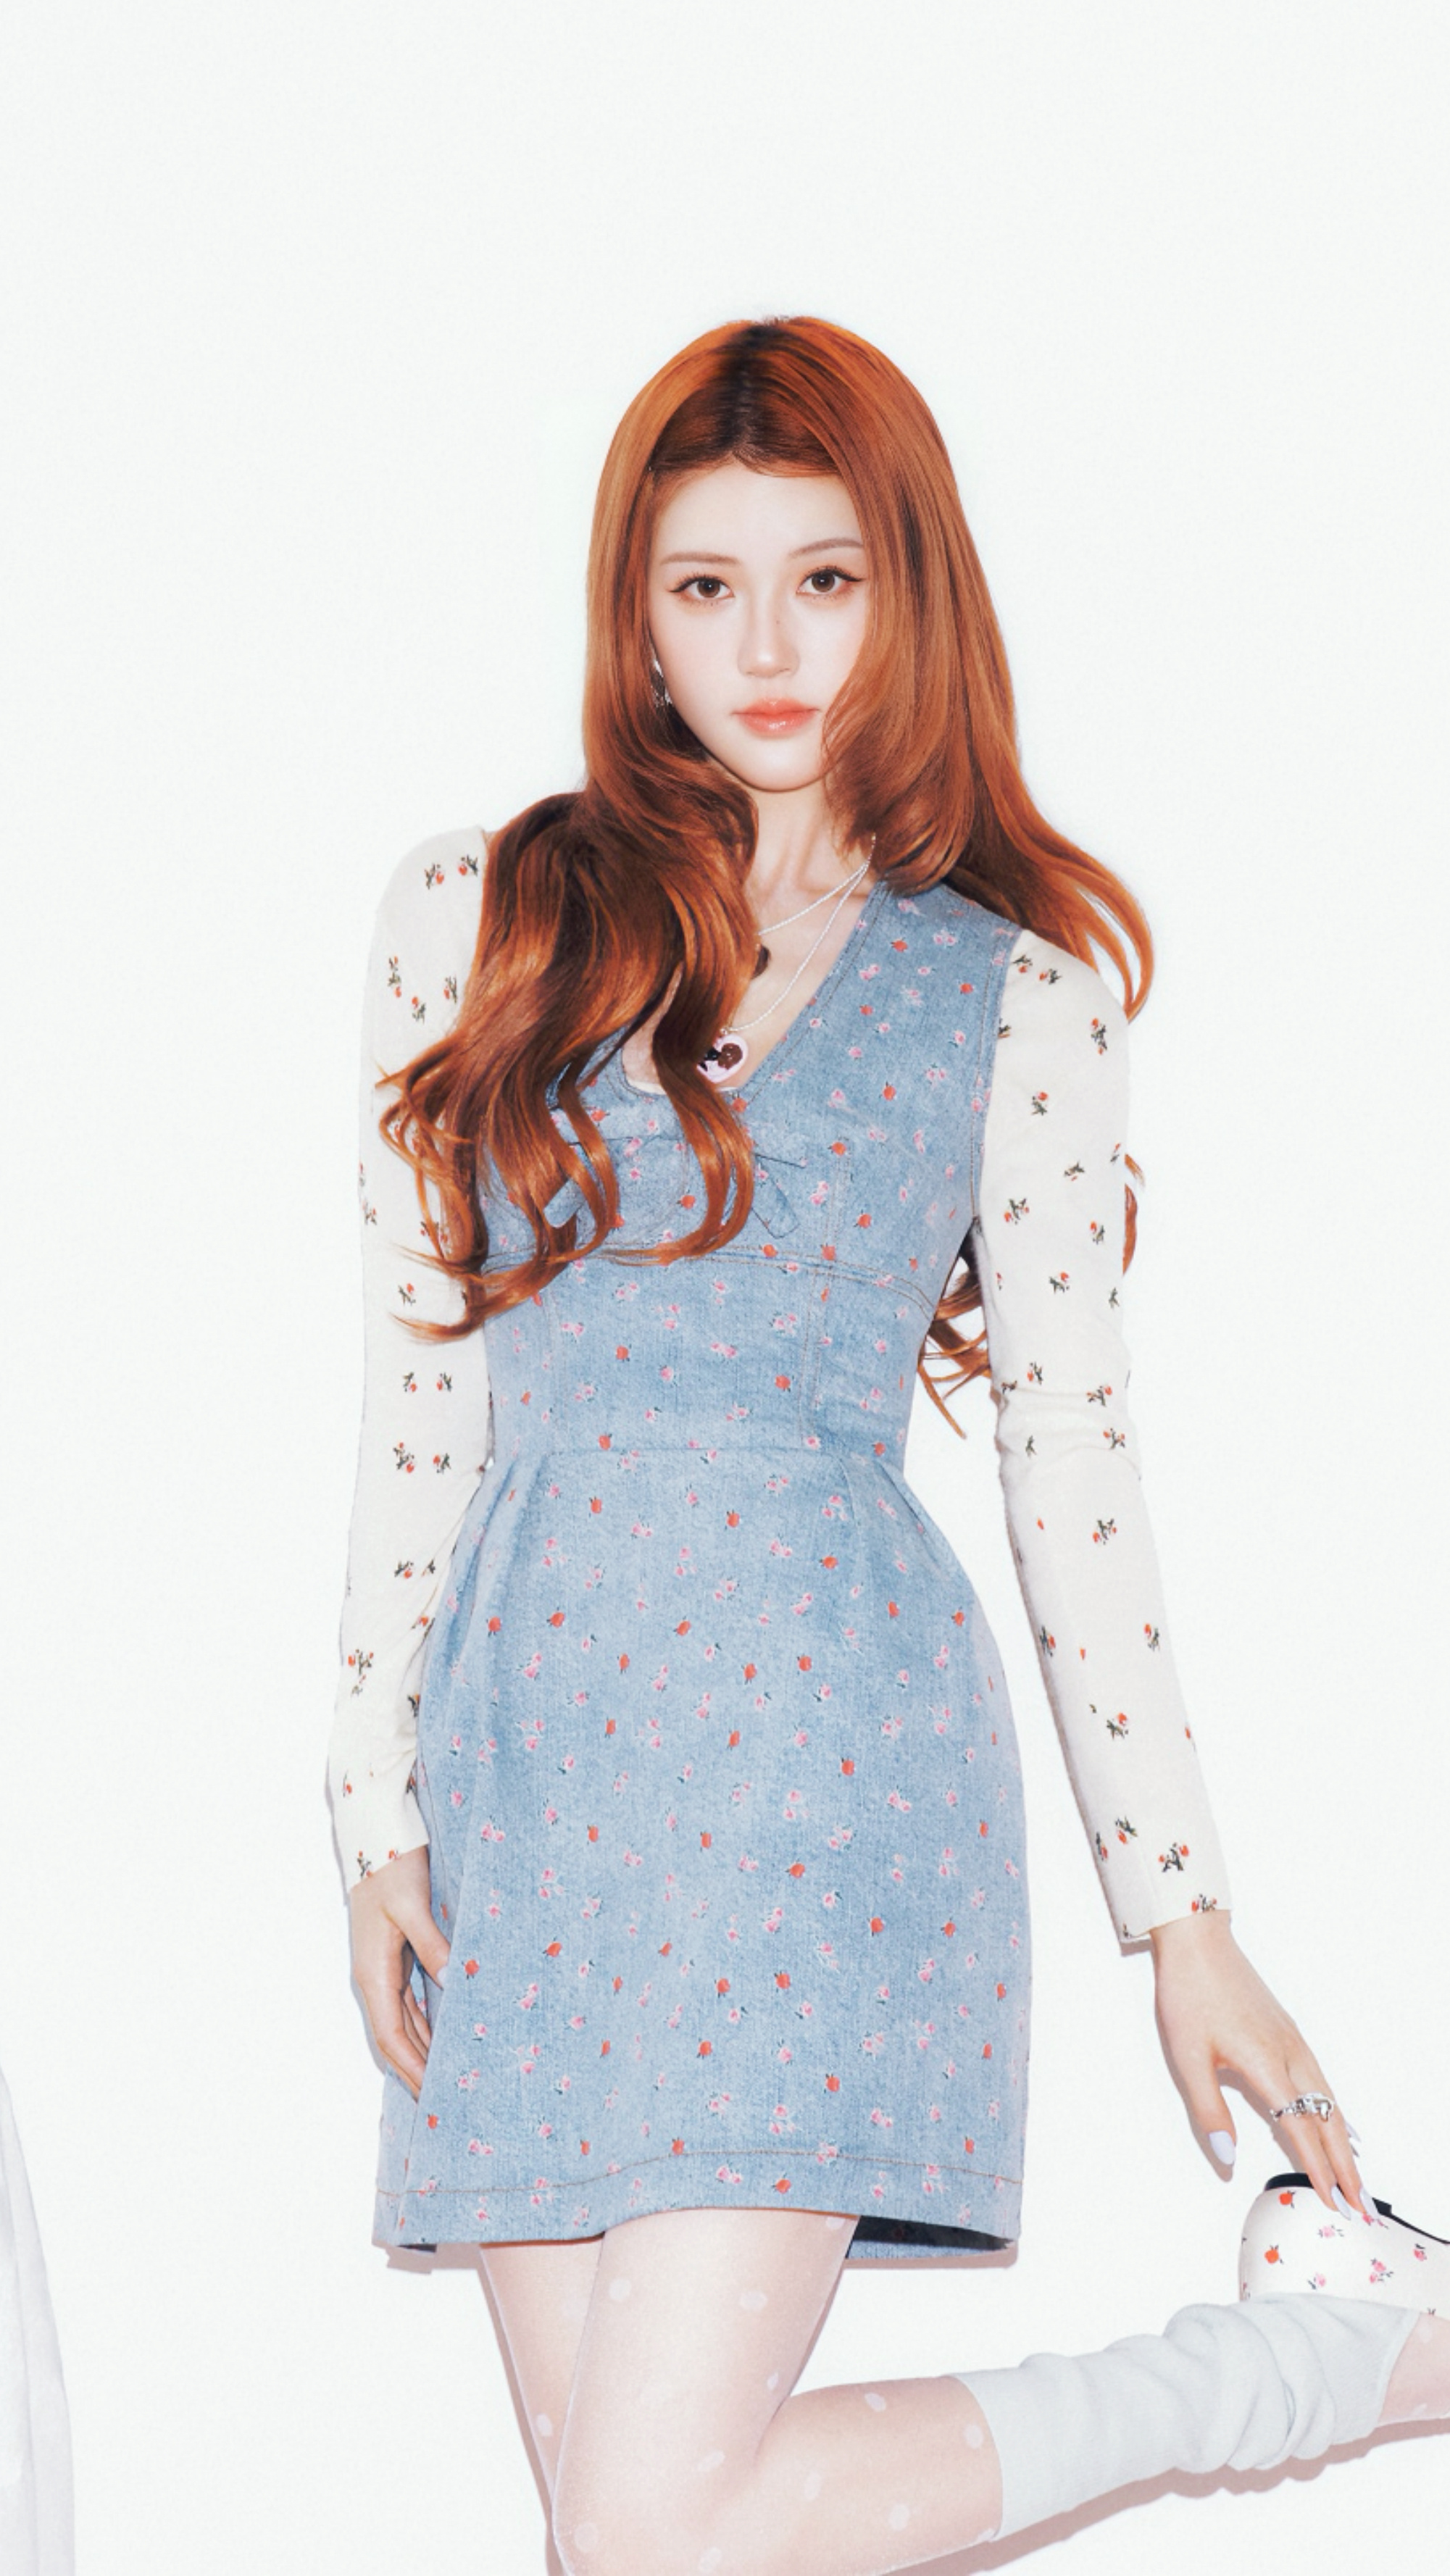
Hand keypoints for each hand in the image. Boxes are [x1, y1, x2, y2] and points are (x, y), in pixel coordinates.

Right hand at [347, 1844, 450, 2097]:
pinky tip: (445, 2039)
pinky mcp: (397, 1956)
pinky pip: (410, 2003)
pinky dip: (426, 2026)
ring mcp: (384, 1968)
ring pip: (403, 2023)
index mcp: (373, 1972)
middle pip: (396, 2037)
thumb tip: (451, 1980)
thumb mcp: (413, 1905)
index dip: (411, 2067)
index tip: (432, 2096)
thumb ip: (432, 1944)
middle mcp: (374, 1977)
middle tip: (448, 2101)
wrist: (377, 1835)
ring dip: (423, 2051)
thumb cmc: (392, 1867)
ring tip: (450, 2079)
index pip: (391, 2035)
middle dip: (418, 2070)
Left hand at [1148, 1910, 1370, 2219]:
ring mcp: (1292, 2041)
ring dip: (1343, 2141)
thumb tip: (1227, 2158)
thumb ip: (1209, 2111)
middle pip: (1327, 2119)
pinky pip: (1321, 2079)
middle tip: (1362, 2203)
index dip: (1316, 2169)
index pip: (1300, 2129)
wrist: (1198, 1942)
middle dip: (1345, 2165)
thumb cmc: (1189, 1995)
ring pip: (1328, 2100)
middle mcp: (1289, 2054)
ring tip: (1355, 2174)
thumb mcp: (1188, 2057)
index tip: (1332, 2201)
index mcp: (1266, 2064)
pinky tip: (1340, 2120)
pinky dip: (1335, 2109)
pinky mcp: (1287, 2031)